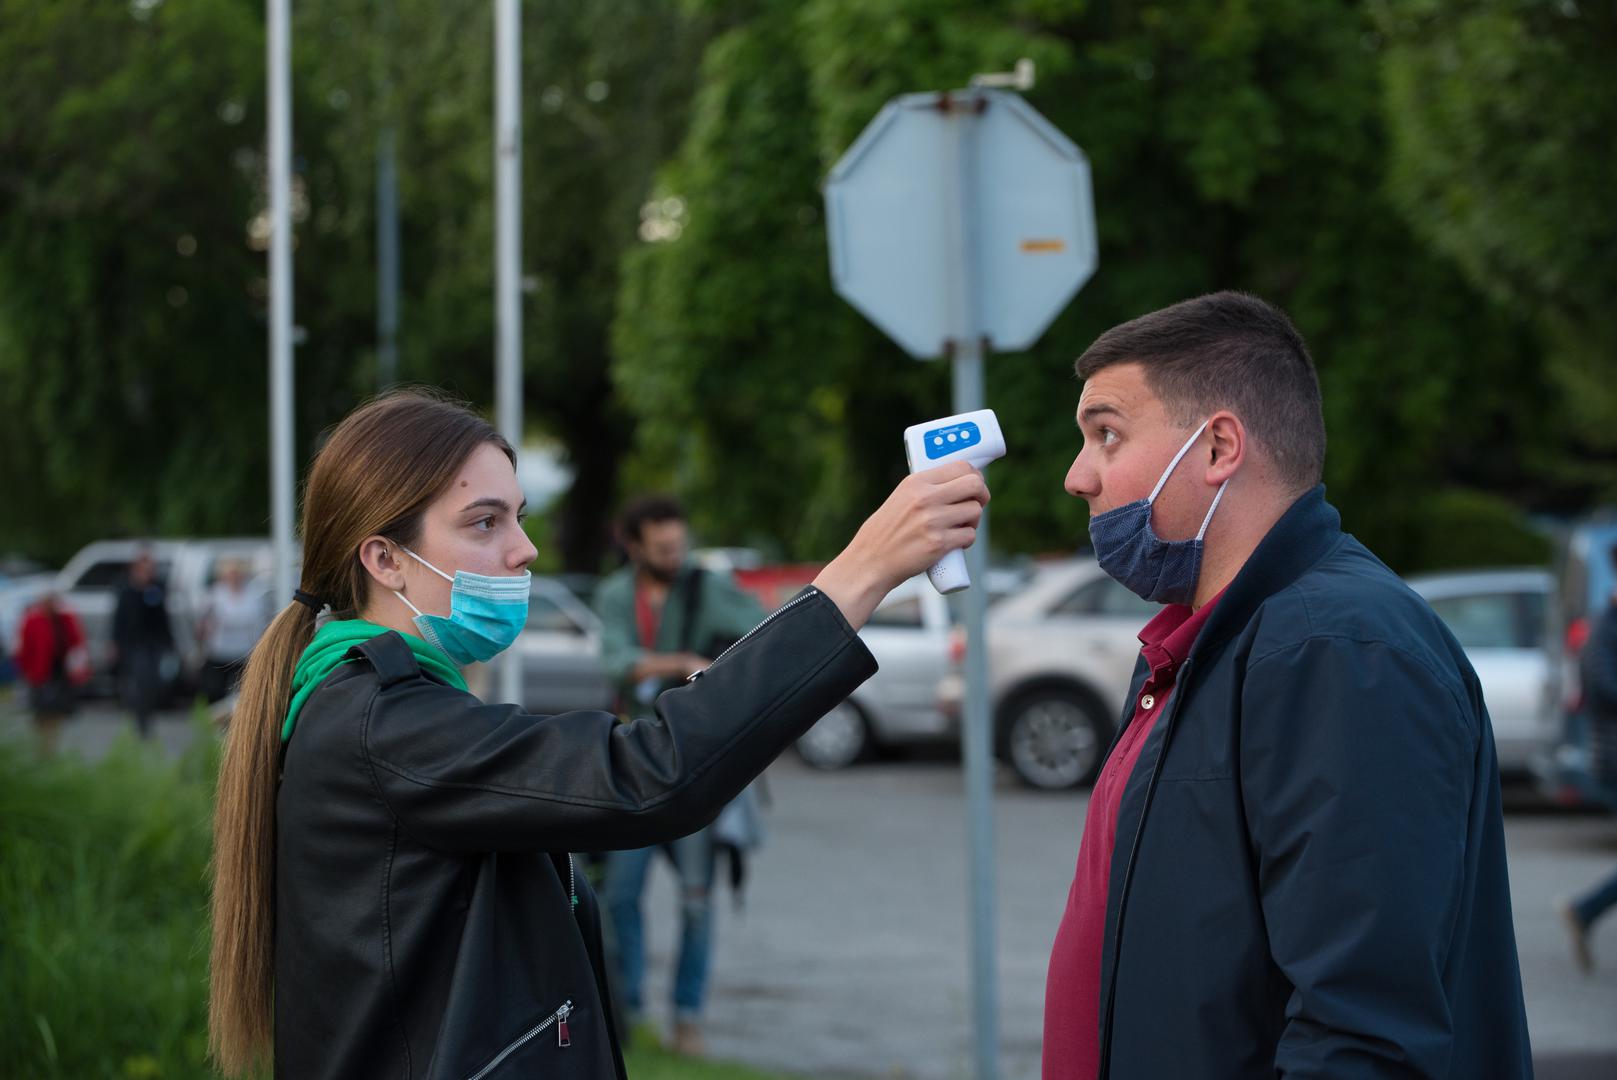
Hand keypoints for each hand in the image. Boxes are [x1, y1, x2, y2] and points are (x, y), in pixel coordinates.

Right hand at [813, 460, 988, 628]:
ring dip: (973, 521)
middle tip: (976, 504)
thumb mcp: (901, 498)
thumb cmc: (887, 531)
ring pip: (975, 511)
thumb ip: (926, 489)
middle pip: (974, 485)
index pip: (961, 466)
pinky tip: (955, 542)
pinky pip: (969, 536)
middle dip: (982, 495)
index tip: (974, 485)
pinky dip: (966, 540)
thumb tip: (959, 483)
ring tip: (960, 527)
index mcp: (916, 482)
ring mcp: (932, 521)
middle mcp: (925, 498)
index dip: (975, 476)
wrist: (870, 561)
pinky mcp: (938, 543)